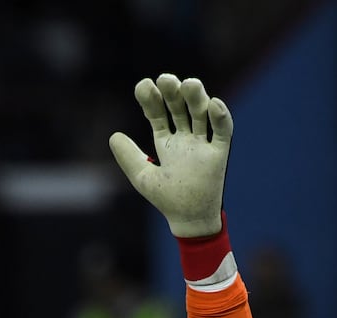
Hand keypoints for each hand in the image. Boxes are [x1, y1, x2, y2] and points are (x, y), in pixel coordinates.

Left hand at [109, 73, 232, 237]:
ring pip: (201, 113)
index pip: (158, 113)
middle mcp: (185, 138)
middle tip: (165, 79)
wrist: (189, 220)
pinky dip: (220, 116)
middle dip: (173, 93)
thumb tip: (113, 135)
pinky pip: (223, 131)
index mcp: (166, 142)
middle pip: (179, 107)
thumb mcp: (142, 177)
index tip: (143, 86)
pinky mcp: (219, 153)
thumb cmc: (167, 199)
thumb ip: (129, 157)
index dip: (151, 99)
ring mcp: (203, 144)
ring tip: (189, 84)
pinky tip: (213, 104)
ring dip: (196, 98)